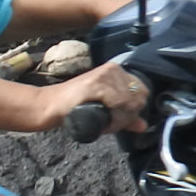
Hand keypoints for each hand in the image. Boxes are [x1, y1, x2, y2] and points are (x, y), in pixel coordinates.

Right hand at [33, 62, 149, 136]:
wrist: (52, 105)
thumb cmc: (78, 107)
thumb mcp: (106, 110)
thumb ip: (125, 116)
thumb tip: (143, 126)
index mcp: (118, 71)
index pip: (142, 91)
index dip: (134, 109)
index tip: (121, 119)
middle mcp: (113, 69)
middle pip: (137, 98)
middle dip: (128, 115)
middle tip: (112, 124)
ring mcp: (104, 75)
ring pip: (129, 102)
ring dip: (120, 120)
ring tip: (106, 125)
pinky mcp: (96, 83)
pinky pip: (117, 103)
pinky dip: (114, 119)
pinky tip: (105, 124)